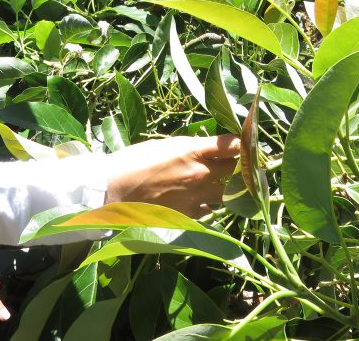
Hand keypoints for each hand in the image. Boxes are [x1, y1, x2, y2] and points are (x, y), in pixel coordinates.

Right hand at [105, 134, 240, 216]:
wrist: (113, 190)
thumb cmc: (134, 161)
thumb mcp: (164, 145)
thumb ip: (190, 147)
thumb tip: (208, 148)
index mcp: (193, 151)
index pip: (232, 145)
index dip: (243, 143)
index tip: (245, 144)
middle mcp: (200, 174)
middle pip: (237, 170)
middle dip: (243, 167)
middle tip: (245, 166)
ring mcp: (197, 198)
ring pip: (229, 194)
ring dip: (231, 189)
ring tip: (229, 186)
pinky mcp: (189, 215)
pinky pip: (210, 210)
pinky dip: (210, 205)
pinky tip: (204, 201)